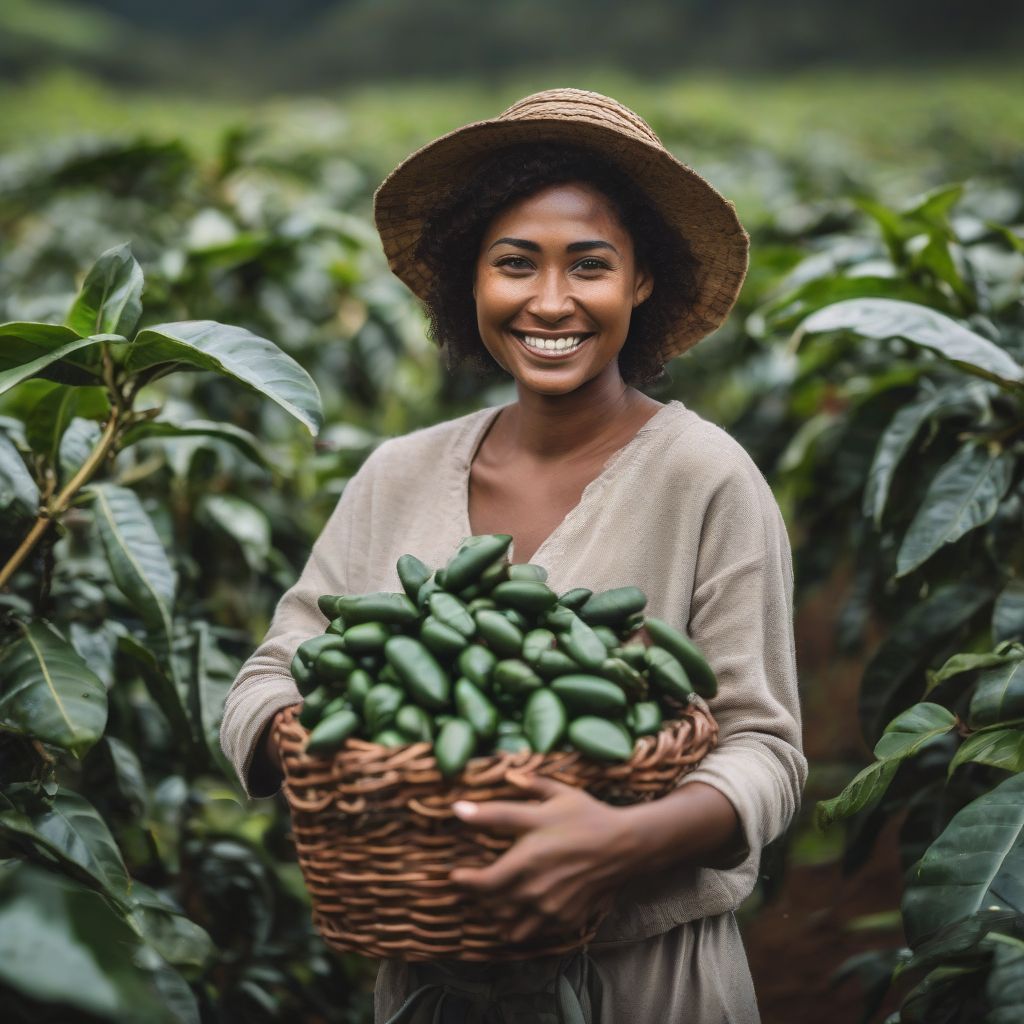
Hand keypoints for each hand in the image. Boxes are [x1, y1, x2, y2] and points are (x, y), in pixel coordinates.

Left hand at [448, 769, 635, 943]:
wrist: (627, 846)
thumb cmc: (588, 816)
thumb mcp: (554, 796)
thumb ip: (515, 796)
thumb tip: (468, 801)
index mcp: (529, 855)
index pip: (483, 880)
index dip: (463, 881)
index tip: (453, 876)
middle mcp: (536, 886)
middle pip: (491, 904)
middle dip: (476, 896)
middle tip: (471, 885)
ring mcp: (550, 906)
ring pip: (508, 924)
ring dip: (495, 915)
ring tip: (491, 902)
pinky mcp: (565, 920)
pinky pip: (532, 933)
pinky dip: (518, 927)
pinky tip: (517, 913)